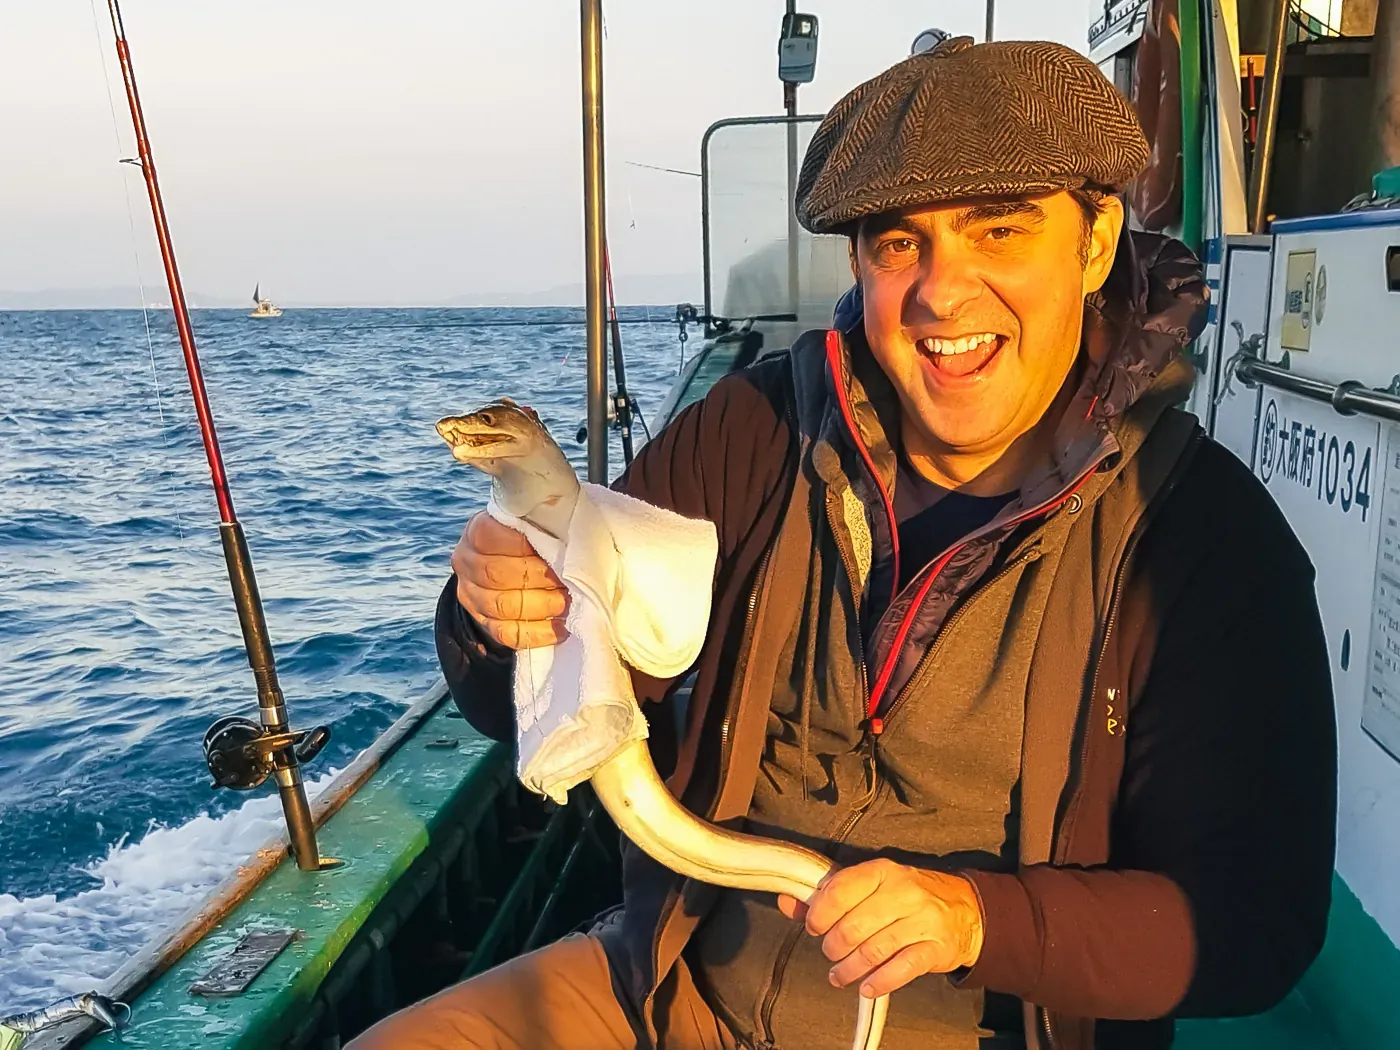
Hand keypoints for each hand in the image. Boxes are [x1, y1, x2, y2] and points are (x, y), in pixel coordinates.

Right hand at [452, 511, 568, 649]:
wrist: (507, 562)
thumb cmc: (529, 536)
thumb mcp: (532, 520)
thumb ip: (543, 520)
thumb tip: (567, 517)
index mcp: (477, 530)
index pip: (490, 537)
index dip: (523, 544)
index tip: (553, 547)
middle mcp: (467, 562)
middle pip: (497, 574)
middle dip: (538, 579)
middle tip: (566, 581)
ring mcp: (471, 595)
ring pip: (502, 606)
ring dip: (541, 606)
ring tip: (567, 603)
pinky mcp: (483, 622)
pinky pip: (507, 634)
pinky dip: (538, 633)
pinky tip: (561, 628)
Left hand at [777, 859, 984, 998]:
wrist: (964, 910)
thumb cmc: (906, 896)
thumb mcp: (872, 885)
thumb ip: (829, 894)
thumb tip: (788, 902)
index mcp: (883, 871)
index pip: (843, 889)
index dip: (821, 912)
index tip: (815, 927)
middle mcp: (904, 892)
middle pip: (854, 926)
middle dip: (834, 946)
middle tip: (830, 953)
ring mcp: (922, 921)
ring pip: (874, 950)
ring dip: (849, 969)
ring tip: (838, 975)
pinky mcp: (935, 949)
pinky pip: (901, 970)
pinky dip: (878, 982)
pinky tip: (866, 986)